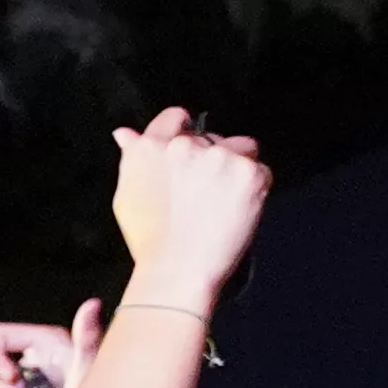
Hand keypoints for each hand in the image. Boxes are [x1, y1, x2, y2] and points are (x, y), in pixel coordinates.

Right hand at [105, 105, 268, 303]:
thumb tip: (125, 134)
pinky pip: (261, 170)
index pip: (175, 117)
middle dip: (213, 159)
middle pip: (212, 137)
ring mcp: (218, 156)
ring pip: (242, 149)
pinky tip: (237, 209)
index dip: (184, 132)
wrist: (178, 270)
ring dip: (237, 168)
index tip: (191, 153)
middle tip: (206, 194)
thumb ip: (131, 160)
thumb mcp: (126, 196)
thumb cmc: (150, 241)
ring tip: (224, 202)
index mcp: (151, 147)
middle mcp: (184, 145)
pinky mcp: (247, 172)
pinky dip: (255, 188)